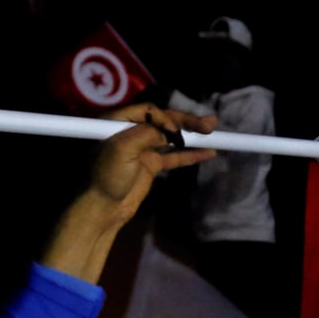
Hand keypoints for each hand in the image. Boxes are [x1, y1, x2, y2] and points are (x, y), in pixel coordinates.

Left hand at [83, 104, 218, 224]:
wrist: (104, 206)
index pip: (150, 111)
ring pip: (172, 137)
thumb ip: (147, 133)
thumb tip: (170, 131)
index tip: (177, 132)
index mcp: (119, 121)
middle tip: (211, 124)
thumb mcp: (123, 149)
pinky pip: (175, 156)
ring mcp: (143, 148)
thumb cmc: (108, 176)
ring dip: (192, 134)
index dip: (167, 118)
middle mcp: (131, 130)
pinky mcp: (151, 164)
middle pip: (164, 122)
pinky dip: (191, 154)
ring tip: (213, 131)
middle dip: (187, 122)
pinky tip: (209, 152)